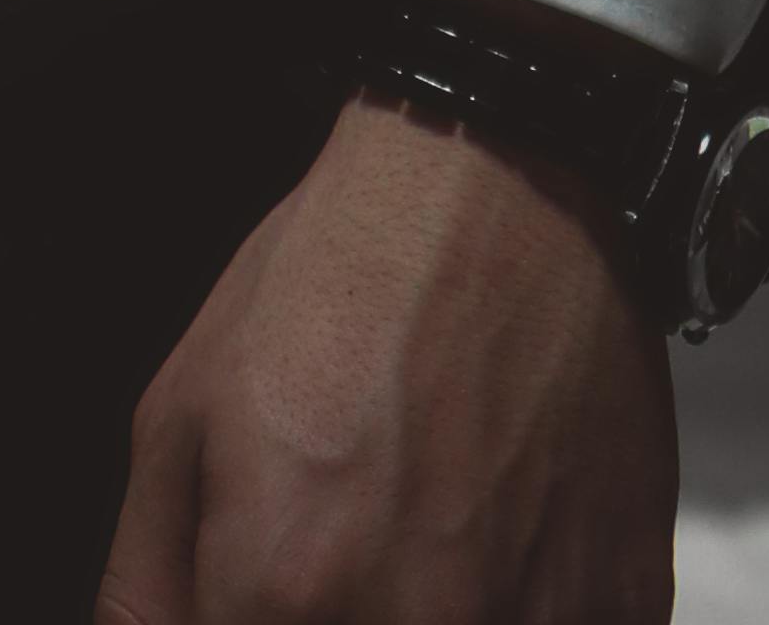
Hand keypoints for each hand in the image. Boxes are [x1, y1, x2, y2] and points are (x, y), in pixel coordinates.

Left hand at [94, 95, 674, 624]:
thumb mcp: (181, 412)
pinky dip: (526, 612)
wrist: (502, 187)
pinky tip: (500, 539)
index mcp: (281, 591)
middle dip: (337, 620)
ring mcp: (532, 624)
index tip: (262, 600)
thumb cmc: (338, 281)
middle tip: (346, 553)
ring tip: (425, 535)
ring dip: (436, 613)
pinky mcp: (623, 605)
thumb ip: (146, 587)